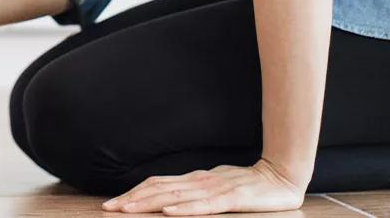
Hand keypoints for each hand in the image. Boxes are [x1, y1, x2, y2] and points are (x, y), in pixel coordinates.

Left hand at [101, 159, 306, 214]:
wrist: (281, 176)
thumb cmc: (246, 184)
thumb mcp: (214, 187)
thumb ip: (193, 192)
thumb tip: (168, 199)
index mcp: (193, 179)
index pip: (156, 185)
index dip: (133, 194)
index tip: (113, 204)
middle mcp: (199, 181)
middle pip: (158, 190)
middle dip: (132, 200)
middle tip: (108, 208)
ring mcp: (215, 189)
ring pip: (175, 197)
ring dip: (149, 205)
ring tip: (127, 210)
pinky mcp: (232, 199)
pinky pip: (205, 206)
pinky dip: (184, 210)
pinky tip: (168, 214)